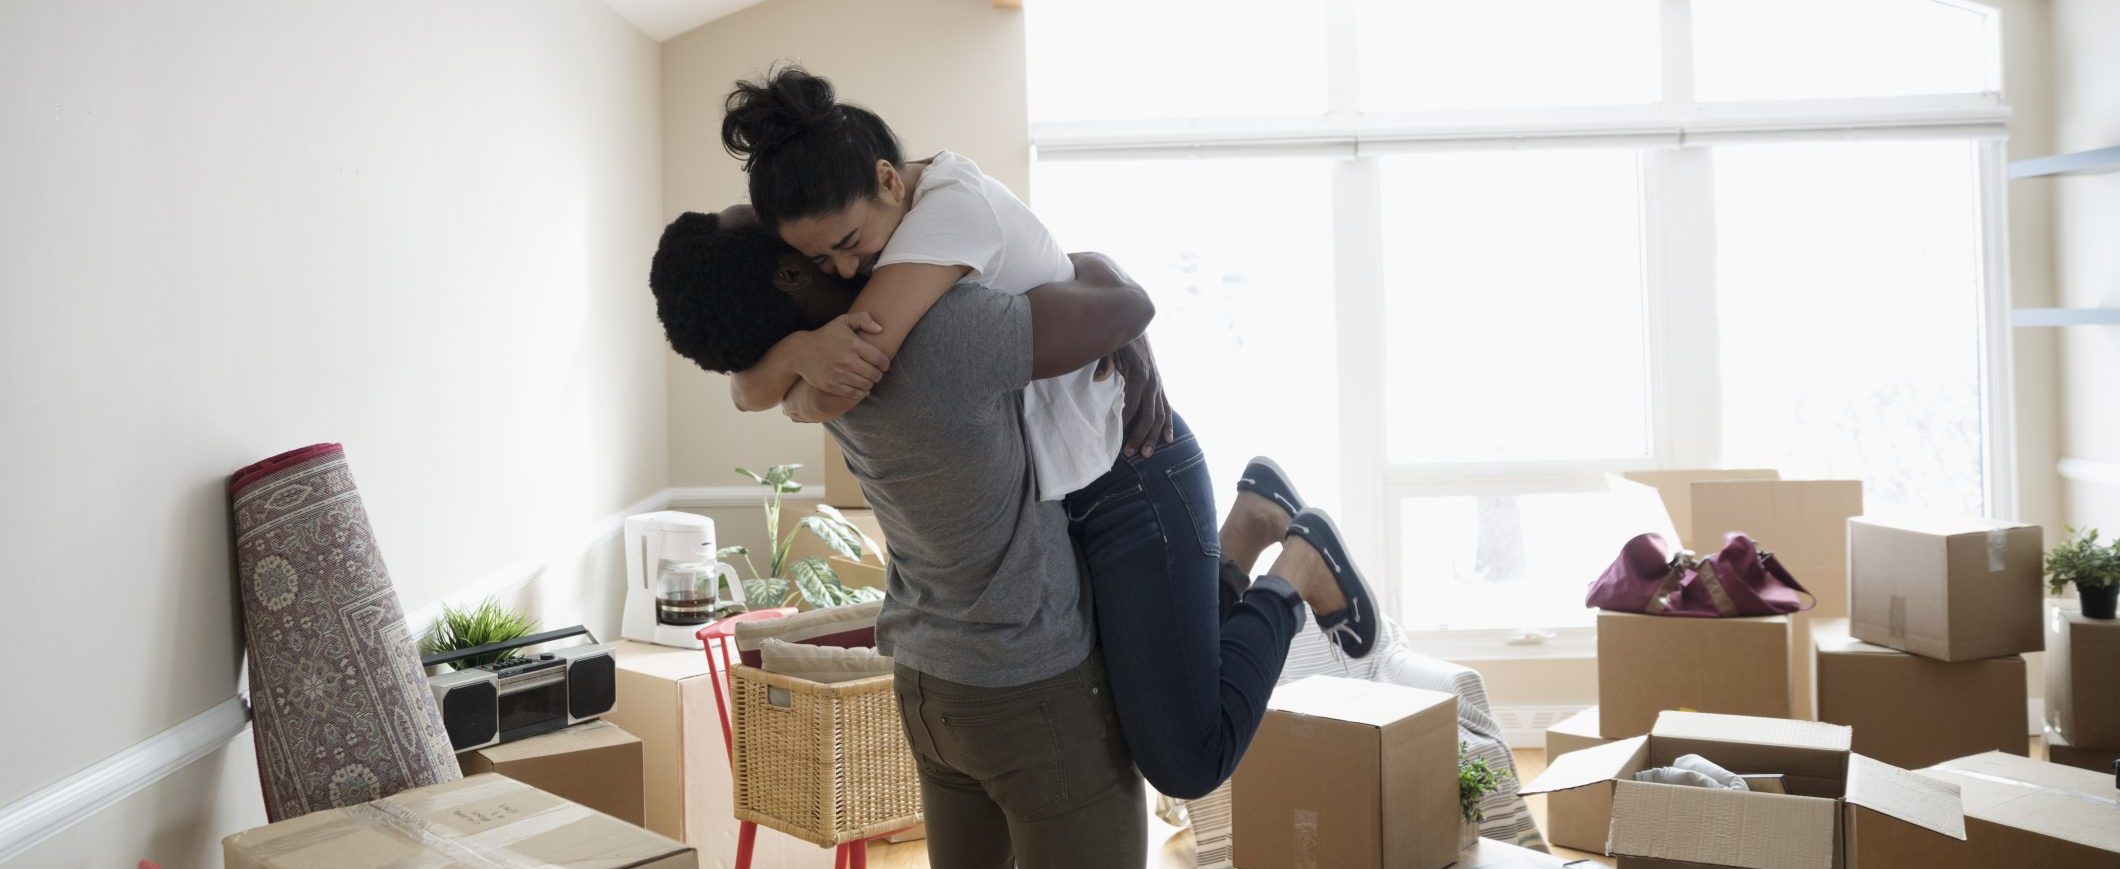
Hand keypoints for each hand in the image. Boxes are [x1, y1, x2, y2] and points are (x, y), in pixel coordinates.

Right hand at [790, 313, 887, 399]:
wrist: (801, 352)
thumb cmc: (826, 335)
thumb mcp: (842, 321)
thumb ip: (863, 319)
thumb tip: (880, 329)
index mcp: (853, 344)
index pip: (880, 359)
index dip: (885, 364)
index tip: (883, 365)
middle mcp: (847, 360)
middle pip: (875, 374)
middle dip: (878, 375)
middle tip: (876, 373)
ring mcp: (839, 374)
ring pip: (866, 385)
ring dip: (870, 383)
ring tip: (868, 379)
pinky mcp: (832, 386)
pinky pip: (854, 394)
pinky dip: (861, 393)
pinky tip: (861, 388)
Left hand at [1096, 335, 1174, 457]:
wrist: (1136, 324)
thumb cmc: (1119, 339)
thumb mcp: (1109, 348)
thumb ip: (1105, 363)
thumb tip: (1099, 378)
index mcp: (1140, 374)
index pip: (1133, 405)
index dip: (1126, 423)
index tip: (1117, 438)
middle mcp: (1153, 382)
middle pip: (1149, 416)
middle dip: (1140, 437)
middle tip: (1130, 454)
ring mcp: (1158, 385)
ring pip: (1160, 416)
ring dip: (1153, 436)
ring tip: (1146, 454)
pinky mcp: (1160, 386)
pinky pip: (1167, 408)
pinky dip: (1168, 424)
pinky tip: (1168, 439)